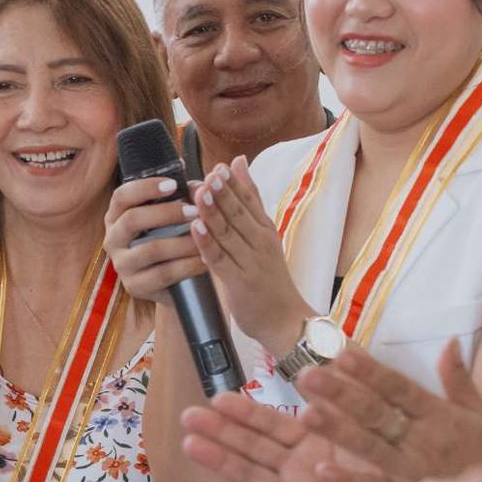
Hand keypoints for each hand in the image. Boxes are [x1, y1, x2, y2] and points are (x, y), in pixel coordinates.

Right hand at [103, 175, 202, 302]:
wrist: (170, 283)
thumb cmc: (169, 240)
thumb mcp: (168, 219)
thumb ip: (180, 200)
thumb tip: (198, 187)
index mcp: (116, 217)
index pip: (121, 196)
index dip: (145, 188)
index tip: (174, 184)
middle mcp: (113, 240)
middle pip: (132, 220)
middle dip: (167, 213)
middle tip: (195, 211)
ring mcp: (122, 265)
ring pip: (151, 249)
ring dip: (182, 241)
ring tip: (205, 235)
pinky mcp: (135, 286)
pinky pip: (163, 274)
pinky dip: (187, 265)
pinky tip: (205, 259)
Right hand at [181, 391, 412, 481]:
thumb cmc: (385, 480)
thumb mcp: (370, 439)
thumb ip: (348, 410)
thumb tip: (335, 368)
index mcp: (309, 441)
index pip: (272, 423)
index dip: (245, 412)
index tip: (218, 397)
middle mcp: (293, 466)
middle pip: (251, 445)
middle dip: (219, 430)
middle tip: (188, 416)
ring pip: (250, 474)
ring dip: (220, 460)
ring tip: (190, 445)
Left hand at [189, 158, 309, 355]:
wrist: (285, 319)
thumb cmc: (270, 277)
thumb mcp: (264, 233)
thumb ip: (250, 199)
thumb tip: (238, 161)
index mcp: (265, 229)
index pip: (249, 200)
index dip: (234, 183)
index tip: (219, 166)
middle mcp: (259, 242)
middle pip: (239, 213)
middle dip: (222, 192)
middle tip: (208, 173)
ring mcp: (250, 261)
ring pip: (228, 232)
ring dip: (212, 211)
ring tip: (198, 192)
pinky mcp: (238, 282)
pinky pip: (219, 259)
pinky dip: (207, 243)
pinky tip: (195, 228)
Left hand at [296, 340, 481, 481]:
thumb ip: (460, 382)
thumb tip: (449, 341)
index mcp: (440, 416)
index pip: (399, 388)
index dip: (370, 370)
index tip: (341, 352)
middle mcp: (424, 440)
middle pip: (377, 412)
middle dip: (342, 392)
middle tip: (308, 374)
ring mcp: (414, 472)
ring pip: (370, 446)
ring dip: (337, 430)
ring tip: (306, 413)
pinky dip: (350, 481)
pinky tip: (321, 471)